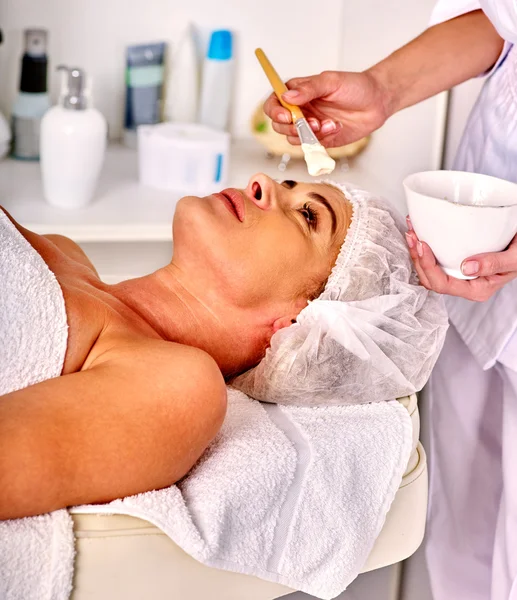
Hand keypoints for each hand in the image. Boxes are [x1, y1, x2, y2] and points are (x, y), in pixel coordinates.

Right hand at [263, 70, 390, 147]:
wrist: (377, 102)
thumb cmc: (355, 86)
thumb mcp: (331, 81)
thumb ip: (309, 89)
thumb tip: (287, 97)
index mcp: (298, 92)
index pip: (274, 102)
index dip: (275, 111)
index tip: (287, 116)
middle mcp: (299, 110)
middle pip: (278, 125)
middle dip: (292, 127)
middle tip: (311, 123)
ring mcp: (308, 127)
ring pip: (292, 138)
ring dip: (308, 134)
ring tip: (329, 124)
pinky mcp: (319, 140)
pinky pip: (310, 146)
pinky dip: (321, 140)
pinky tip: (335, 127)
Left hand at [405, 219, 516, 301]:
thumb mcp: (516, 258)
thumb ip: (495, 263)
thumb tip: (467, 267)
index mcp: (477, 289)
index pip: (443, 285)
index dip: (428, 266)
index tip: (423, 245)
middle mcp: (465, 285)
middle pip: (430, 279)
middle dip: (417, 258)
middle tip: (412, 235)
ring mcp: (460, 275)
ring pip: (429, 271)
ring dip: (417, 253)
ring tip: (412, 232)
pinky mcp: (457, 263)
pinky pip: (435, 261)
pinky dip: (424, 248)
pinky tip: (420, 233)